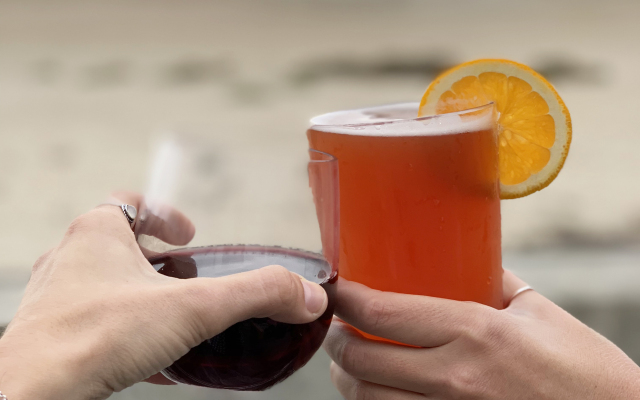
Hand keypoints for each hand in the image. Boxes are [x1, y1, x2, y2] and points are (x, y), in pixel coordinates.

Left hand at [0, 192, 327, 399]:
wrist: (33, 393)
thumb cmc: (96, 337)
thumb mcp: (194, 309)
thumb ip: (256, 295)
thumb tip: (307, 295)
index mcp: (98, 233)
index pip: (131, 202)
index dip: (165, 214)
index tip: (189, 235)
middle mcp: (71, 259)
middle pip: (119, 244)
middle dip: (157, 262)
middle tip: (186, 281)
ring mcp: (57, 299)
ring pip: (104, 285)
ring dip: (140, 298)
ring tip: (172, 320)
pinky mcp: (53, 336)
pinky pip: (93, 324)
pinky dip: (123, 333)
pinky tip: (148, 359)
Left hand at [323, 271, 639, 398]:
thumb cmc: (585, 371)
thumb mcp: (540, 313)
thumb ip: (495, 283)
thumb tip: (465, 262)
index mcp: (475, 332)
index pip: (384, 313)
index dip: (345, 299)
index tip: (333, 289)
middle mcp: (455, 378)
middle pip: (363, 359)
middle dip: (337, 341)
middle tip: (337, 327)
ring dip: (348, 379)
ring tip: (348, 362)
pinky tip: (377, 395)